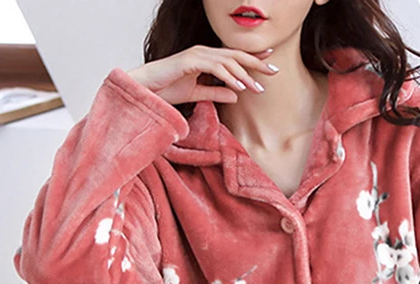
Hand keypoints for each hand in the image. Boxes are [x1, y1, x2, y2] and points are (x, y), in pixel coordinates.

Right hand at [127, 45, 278, 105]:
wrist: (146, 90)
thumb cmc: (166, 90)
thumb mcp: (196, 94)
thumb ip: (216, 92)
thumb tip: (236, 95)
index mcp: (206, 58)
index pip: (233, 57)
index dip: (252, 59)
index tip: (269, 63)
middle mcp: (203, 53)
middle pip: (235, 55)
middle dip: (256, 63)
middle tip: (274, 71)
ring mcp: (197, 55)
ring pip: (228, 61)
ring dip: (245, 74)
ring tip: (258, 88)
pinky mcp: (190, 61)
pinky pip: (215, 67)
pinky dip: (229, 76)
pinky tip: (239, 86)